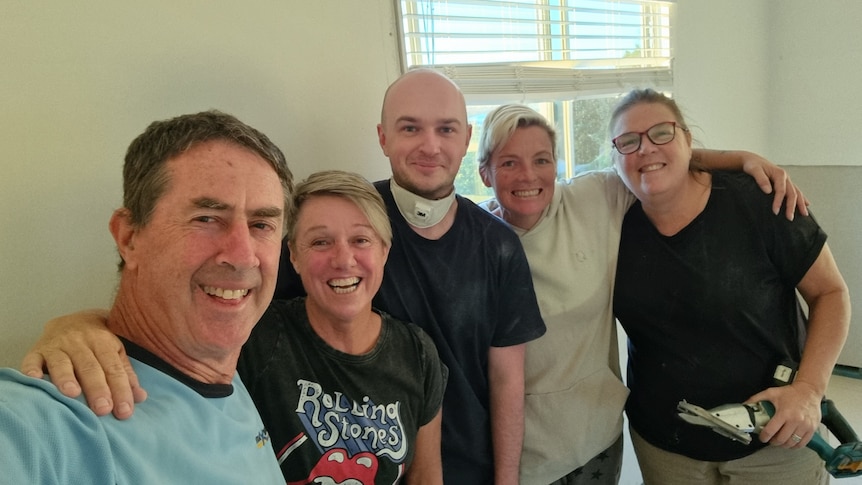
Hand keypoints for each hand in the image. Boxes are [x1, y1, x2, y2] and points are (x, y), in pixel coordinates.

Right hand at [19, 309, 145, 418]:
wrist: (72, 318)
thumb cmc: (97, 342)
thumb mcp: (115, 352)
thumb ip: (126, 375)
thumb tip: (140, 397)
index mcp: (103, 342)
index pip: (114, 368)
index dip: (120, 389)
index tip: (124, 411)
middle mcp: (80, 342)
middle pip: (90, 367)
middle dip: (97, 389)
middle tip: (103, 409)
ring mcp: (57, 345)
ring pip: (62, 362)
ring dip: (66, 378)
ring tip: (73, 394)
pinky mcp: (37, 350)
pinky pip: (32, 360)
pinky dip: (31, 370)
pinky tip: (34, 380)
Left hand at [740, 151, 809, 219]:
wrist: (753, 160)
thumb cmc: (752, 165)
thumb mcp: (754, 170)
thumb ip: (761, 179)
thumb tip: (768, 191)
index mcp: (779, 173)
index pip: (781, 190)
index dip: (779, 201)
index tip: (775, 211)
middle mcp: (785, 176)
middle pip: (792, 193)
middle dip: (792, 206)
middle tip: (790, 218)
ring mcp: (786, 180)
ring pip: (797, 192)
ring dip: (800, 203)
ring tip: (804, 214)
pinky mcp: (784, 182)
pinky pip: (795, 191)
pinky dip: (801, 198)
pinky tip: (806, 204)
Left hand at [747, 382, 820, 448]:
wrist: (809, 391)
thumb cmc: (790, 392)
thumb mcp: (771, 393)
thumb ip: (757, 399)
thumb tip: (745, 404)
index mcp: (784, 413)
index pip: (771, 431)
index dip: (764, 437)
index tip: (762, 438)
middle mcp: (795, 421)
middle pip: (781, 439)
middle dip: (773, 442)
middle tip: (770, 440)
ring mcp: (805, 426)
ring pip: (791, 443)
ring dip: (783, 445)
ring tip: (779, 441)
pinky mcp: (812, 429)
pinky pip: (802, 443)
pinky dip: (795, 445)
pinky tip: (790, 442)